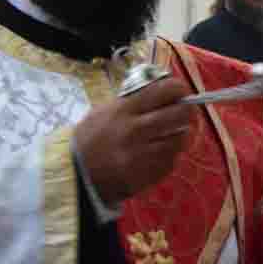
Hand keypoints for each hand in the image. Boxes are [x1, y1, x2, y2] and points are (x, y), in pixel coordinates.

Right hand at [75, 77, 192, 204]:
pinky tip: (156, 153)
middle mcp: (137, 131)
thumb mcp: (104, 112)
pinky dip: (168, 155)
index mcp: (124, 110)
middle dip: (186, 111)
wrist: (76, 175)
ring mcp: (144, 155)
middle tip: (184, 112)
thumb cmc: (89, 139)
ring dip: (178, 135)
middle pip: (180, 114)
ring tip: (168, 135)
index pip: (164, 91)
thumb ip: (132, 102)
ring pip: (179, 139)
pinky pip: (171, 160)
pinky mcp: (148, 174)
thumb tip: (162, 92)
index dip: (178, 88)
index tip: (180, 91)